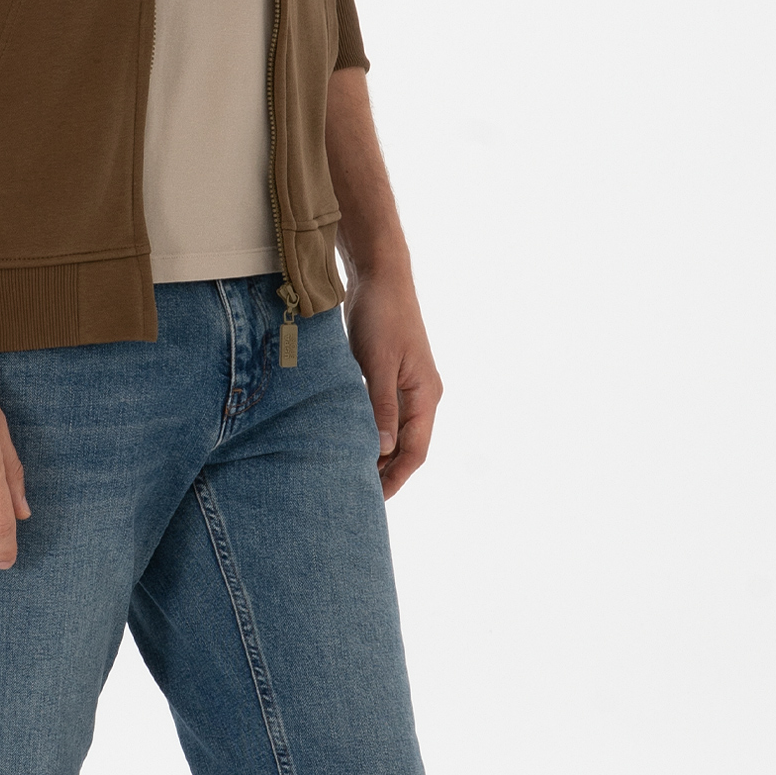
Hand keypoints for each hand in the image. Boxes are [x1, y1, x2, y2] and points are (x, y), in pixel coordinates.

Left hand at [343, 266, 441, 498]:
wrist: (380, 275)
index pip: (415, 451)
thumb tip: (382, 450)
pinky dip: (370, 432)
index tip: (374, 500)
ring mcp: (408, 386)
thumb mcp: (378, 363)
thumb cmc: (381, 315)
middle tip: (355, 494)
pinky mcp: (391, 375)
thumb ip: (381, 407)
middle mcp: (422, 395)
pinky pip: (384, 415)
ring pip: (395, 432)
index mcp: (425, 395)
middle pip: (407, 447)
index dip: (396, 478)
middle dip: (385, 472)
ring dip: (377, 453)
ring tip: (350, 473)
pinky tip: (349, 441)